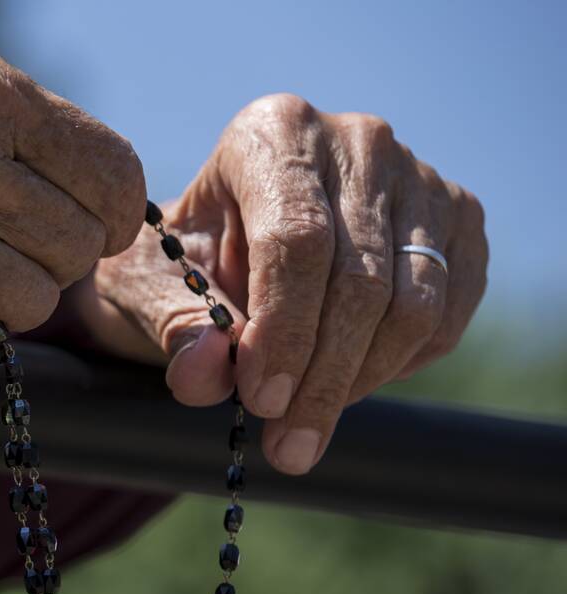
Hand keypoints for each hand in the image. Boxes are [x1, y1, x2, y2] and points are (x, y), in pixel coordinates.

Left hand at [83, 94, 487, 472]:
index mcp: (271, 134)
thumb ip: (173, 327)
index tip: (261, 402)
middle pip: (360, 279)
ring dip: (360, 381)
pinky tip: (345, 381)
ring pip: (413, 303)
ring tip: (306, 426)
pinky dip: (400, 363)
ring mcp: (417, 176)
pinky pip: (446, 313)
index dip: (283, 331)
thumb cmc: (181, 259)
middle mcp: (354, 141)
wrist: (227, 239)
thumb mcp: (151, 287)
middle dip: (321, 377)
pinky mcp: (457, 219)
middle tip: (287, 445)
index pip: (296, 241)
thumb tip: (202, 375)